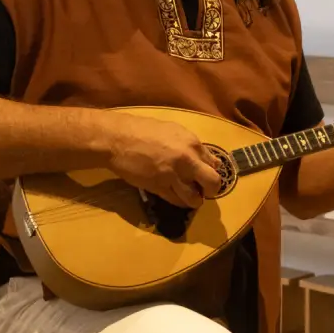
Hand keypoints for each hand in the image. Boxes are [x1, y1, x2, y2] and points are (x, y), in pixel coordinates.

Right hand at [106, 113, 221, 207]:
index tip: (206, 175)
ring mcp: (173, 176)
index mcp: (192, 143)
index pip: (215, 163)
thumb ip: (189, 145)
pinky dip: (180, 202)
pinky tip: (177, 197)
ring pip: (195, 198)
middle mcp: (187, 160)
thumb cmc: (142, 130)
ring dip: (195, 200)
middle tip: (205, 191)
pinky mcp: (159, 187)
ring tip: (190, 197)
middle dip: (212, 190)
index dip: (212, 171)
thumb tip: (201, 158)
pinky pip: (176, 201)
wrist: (118, 139)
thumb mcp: (172, 131)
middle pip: (213, 182)